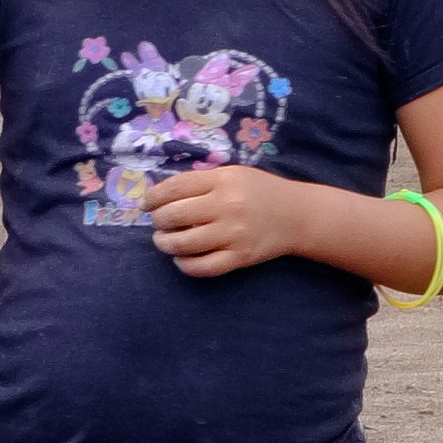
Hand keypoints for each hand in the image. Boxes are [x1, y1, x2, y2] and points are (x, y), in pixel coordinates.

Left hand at [144, 165, 317, 279]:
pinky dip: (184, 264)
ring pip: (182, 244)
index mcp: (223, 181)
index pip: (174, 188)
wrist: (297, 215)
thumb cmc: (259, 191)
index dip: (152, 197)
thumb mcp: (232, 174)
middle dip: (157, 221)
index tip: (146, 204)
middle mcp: (227, 206)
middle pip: (173, 216)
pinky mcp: (239, 258)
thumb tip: (159, 195)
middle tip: (158, 223)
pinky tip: (181, 258)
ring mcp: (234, 234)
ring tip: (164, 240)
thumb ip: (199, 181)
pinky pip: (202, 267)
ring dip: (164, 243)